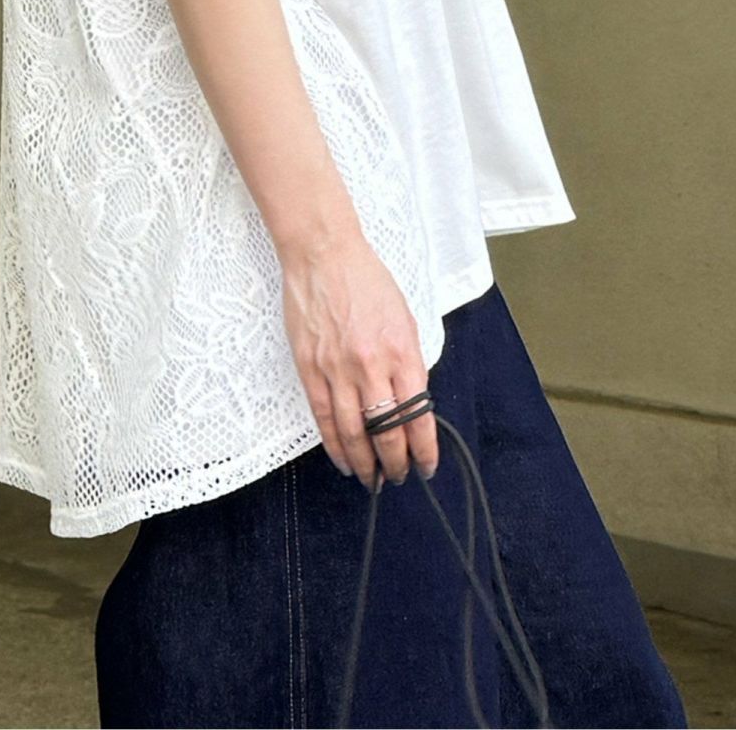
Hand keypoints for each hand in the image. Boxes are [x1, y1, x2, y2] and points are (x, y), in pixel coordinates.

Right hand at [279, 223, 437, 489]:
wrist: (324, 256)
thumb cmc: (367, 282)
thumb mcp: (405, 319)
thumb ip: (409, 362)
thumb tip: (411, 402)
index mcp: (402, 352)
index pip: (418, 416)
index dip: (424, 449)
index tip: (426, 466)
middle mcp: (371, 366)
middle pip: (386, 432)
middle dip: (395, 462)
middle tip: (397, 477)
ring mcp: (337, 369)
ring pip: (352, 432)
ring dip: (363, 463)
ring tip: (370, 478)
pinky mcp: (310, 368)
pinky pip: (323, 417)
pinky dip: (333, 443)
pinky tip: (342, 458)